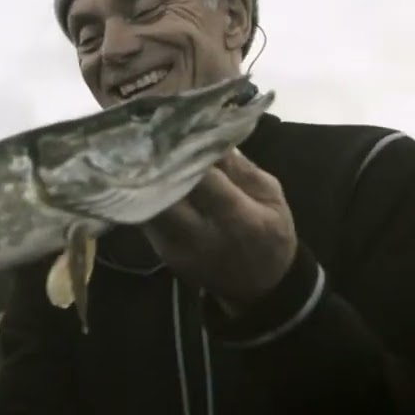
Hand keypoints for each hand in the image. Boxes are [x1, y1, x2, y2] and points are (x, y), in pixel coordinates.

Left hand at [142, 148, 297, 311]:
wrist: (260, 288)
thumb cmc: (271, 235)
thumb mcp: (271, 195)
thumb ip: (240, 167)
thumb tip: (209, 133)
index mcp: (239, 221)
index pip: (204, 181)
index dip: (189, 152)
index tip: (180, 126)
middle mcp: (201, 237)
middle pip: (166, 193)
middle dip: (159, 162)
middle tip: (153, 132)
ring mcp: (176, 247)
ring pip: (147, 204)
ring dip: (144, 176)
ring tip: (144, 147)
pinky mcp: (160, 252)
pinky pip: (144, 215)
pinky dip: (143, 193)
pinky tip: (145, 173)